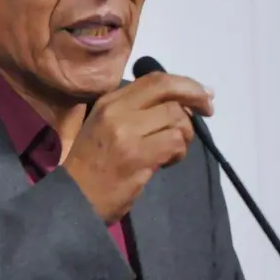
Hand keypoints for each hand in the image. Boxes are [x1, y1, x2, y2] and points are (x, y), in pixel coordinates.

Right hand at [62, 72, 213, 223]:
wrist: (71, 199)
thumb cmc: (91, 165)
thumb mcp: (105, 126)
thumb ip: (136, 111)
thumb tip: (180, 101)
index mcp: (110, 101)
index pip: (155, 79)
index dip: (186, 83)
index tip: (203, 94)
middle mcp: (117, 110)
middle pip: (169, 91)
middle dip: (196, 99)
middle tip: (207, 112)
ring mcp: (126, 132)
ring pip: (176, 118)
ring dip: (184, 136)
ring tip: (172, 151)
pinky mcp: (136, 156)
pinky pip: (174, 143)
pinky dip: (179, 153)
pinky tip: (167, 163)